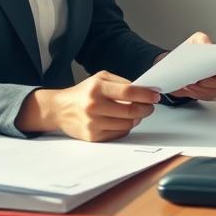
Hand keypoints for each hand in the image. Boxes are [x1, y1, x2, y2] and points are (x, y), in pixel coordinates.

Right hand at [18, 71, 159, 141]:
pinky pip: (119, 134)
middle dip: (146, 109)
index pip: (128, 92)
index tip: (155, 96)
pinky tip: (122, 120)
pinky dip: (125, 127)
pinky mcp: (93, 137)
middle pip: (131, 111)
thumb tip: (144, 90)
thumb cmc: (83, 92)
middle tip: (150, 106)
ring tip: (136, 113)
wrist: (59, 109)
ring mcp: (93, 123)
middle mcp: (94, 106)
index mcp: (97, 88)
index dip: (146, 95)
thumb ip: (122, 83)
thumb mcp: (100, 78)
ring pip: (127, 124)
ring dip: (137, 119)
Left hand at [160, 32, 215, 99]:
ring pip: (213, 91)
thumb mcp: (196, 40)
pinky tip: (190, 87)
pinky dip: (196, 93)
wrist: (180, 65)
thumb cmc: (192, 52)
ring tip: (190, 82)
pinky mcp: (208, 94)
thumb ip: (203, 40)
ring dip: (201, 88)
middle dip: (211, 81)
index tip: (212, 70)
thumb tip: (207, 45)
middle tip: (199, 78)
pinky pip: (205, 96)